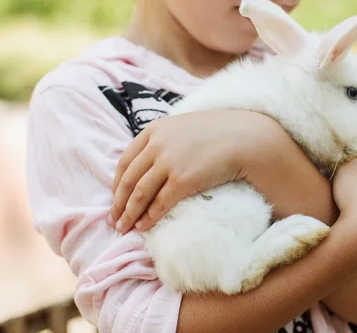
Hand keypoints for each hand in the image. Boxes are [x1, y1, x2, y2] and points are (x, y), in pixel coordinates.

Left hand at [108, 110, 271, 233]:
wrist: (243, 138)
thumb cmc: (217, 133)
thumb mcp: (182, 127)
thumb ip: (164, 139)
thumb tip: (150, 161)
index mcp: (154, 130)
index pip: (125, 161)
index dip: (116, 183)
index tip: (115, 198)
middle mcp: (157, 145)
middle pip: (128, 180)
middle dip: (118, 203)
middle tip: (113, 220)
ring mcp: (168, 163)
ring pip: (139, 194)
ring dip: (129, 214)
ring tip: (124, 228)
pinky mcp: (182, 180)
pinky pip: (159, 204)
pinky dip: (148, 218)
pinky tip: (144, 227)